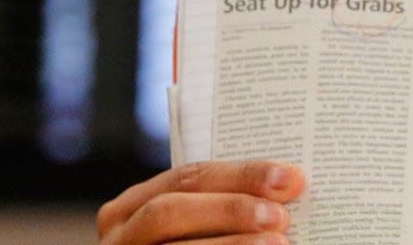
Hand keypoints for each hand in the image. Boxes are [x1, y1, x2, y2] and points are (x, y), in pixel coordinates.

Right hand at [97, 160, 304, 243]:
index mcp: (134, 205)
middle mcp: (122, 234)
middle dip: (230, 209)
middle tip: (280, 215)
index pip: (190, 176)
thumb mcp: (191, 222)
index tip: (290, 178)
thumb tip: (287, 193)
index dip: (242, 175)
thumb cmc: (186, 242)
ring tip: (277, 243)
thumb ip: (220, 208)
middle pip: (172, 210)